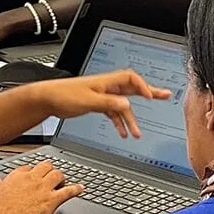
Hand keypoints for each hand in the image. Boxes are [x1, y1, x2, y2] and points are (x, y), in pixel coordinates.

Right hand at [0, 161, 82, 213]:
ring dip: (62, 178)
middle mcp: (32, 179)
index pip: (31, 167)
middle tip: (52, 178)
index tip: (37, 176)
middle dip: (50, 171)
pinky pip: (68, 191)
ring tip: (63, 183)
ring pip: (58, 174)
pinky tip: (81, 188)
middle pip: (47, 166)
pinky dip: (76, 189)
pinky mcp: (51, 200)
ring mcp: (42, 189)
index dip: (35, 172)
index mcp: (18, 176)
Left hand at [35, 70, 171, 140]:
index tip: (150, 97)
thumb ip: (108, 103)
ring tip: (138, 133)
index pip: (131, 79)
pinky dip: (118, 123)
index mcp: (106, 82)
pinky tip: (122, 133)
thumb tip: (126, 105)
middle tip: (165, 96)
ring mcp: (102, 95)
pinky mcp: (97, 104)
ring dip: (130, 119)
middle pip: (132, 89)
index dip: (143, 87)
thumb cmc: (64, 96)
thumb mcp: (88, 101)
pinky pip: (113, 112)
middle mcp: (106, 87)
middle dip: (149, 94)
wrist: (47, 99)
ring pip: (122, 106)